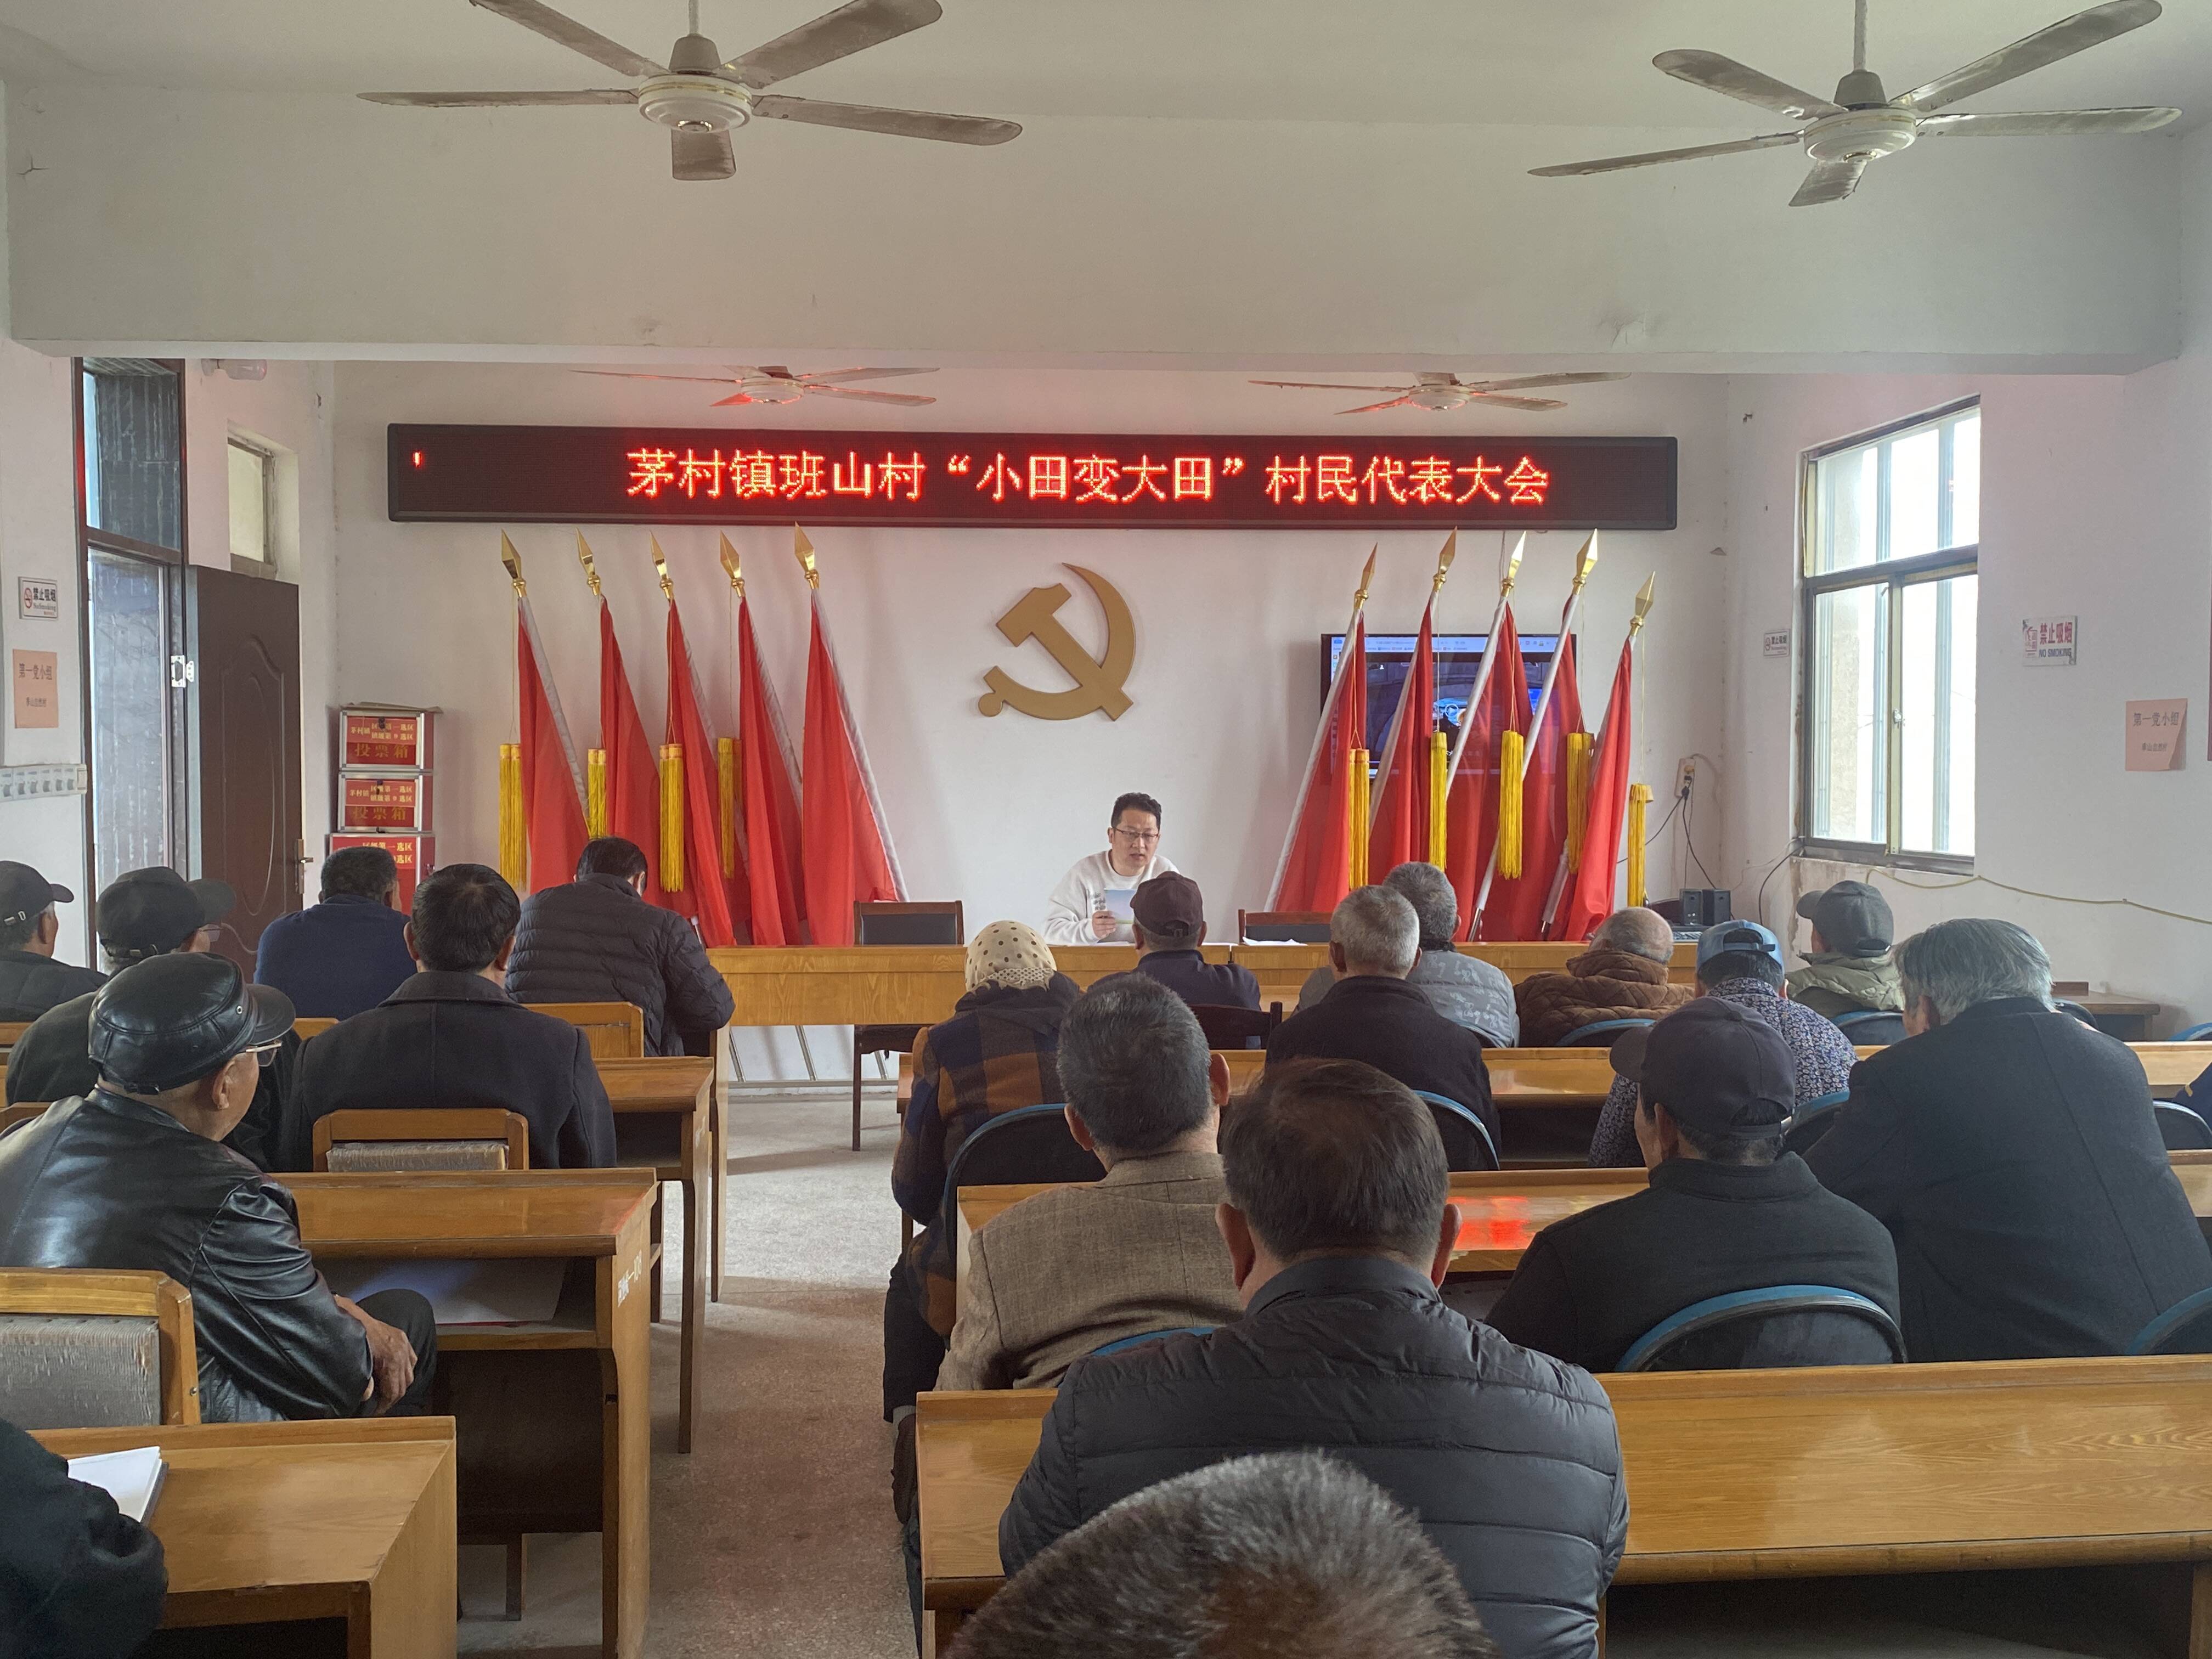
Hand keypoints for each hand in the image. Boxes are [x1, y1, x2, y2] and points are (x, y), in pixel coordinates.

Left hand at [335, 1295, 417, 1412]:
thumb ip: (363, 1380)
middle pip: (404, 1385)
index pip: (394, 1391)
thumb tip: (367, 1396)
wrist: (351, 1315)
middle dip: (392, 1398)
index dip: (385, 1405)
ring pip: (409, 1374)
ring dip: (399, 1386)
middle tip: (379, 1406)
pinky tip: (395, 1375)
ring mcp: (404, 1344)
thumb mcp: (356, 1361)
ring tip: (386, 1393)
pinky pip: (411, 1360)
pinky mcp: (403, 1338)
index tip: (376, 1411)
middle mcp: (402, 1352)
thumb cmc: (352, 1337)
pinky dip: (405, 1371)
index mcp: (392, 1359)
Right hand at [1090, 908, 1116, 939]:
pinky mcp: (1098, 933)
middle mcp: (1094, 921)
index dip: (1106, 913)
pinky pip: (1104, 932)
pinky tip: (1113, 929)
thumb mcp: (1103, 916)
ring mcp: (1095, 927)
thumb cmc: (1101, 920)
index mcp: (1095, 915)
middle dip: (1109, 920)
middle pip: (1102, 921)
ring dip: (1111, 926)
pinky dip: (1110, 930)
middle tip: (1114, 920)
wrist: (1097, 928)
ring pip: (1103, 927)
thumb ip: (1107, 915)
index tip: (1112, 913)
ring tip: (1115, 925)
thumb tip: (1112, 916)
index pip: (1099, 913)